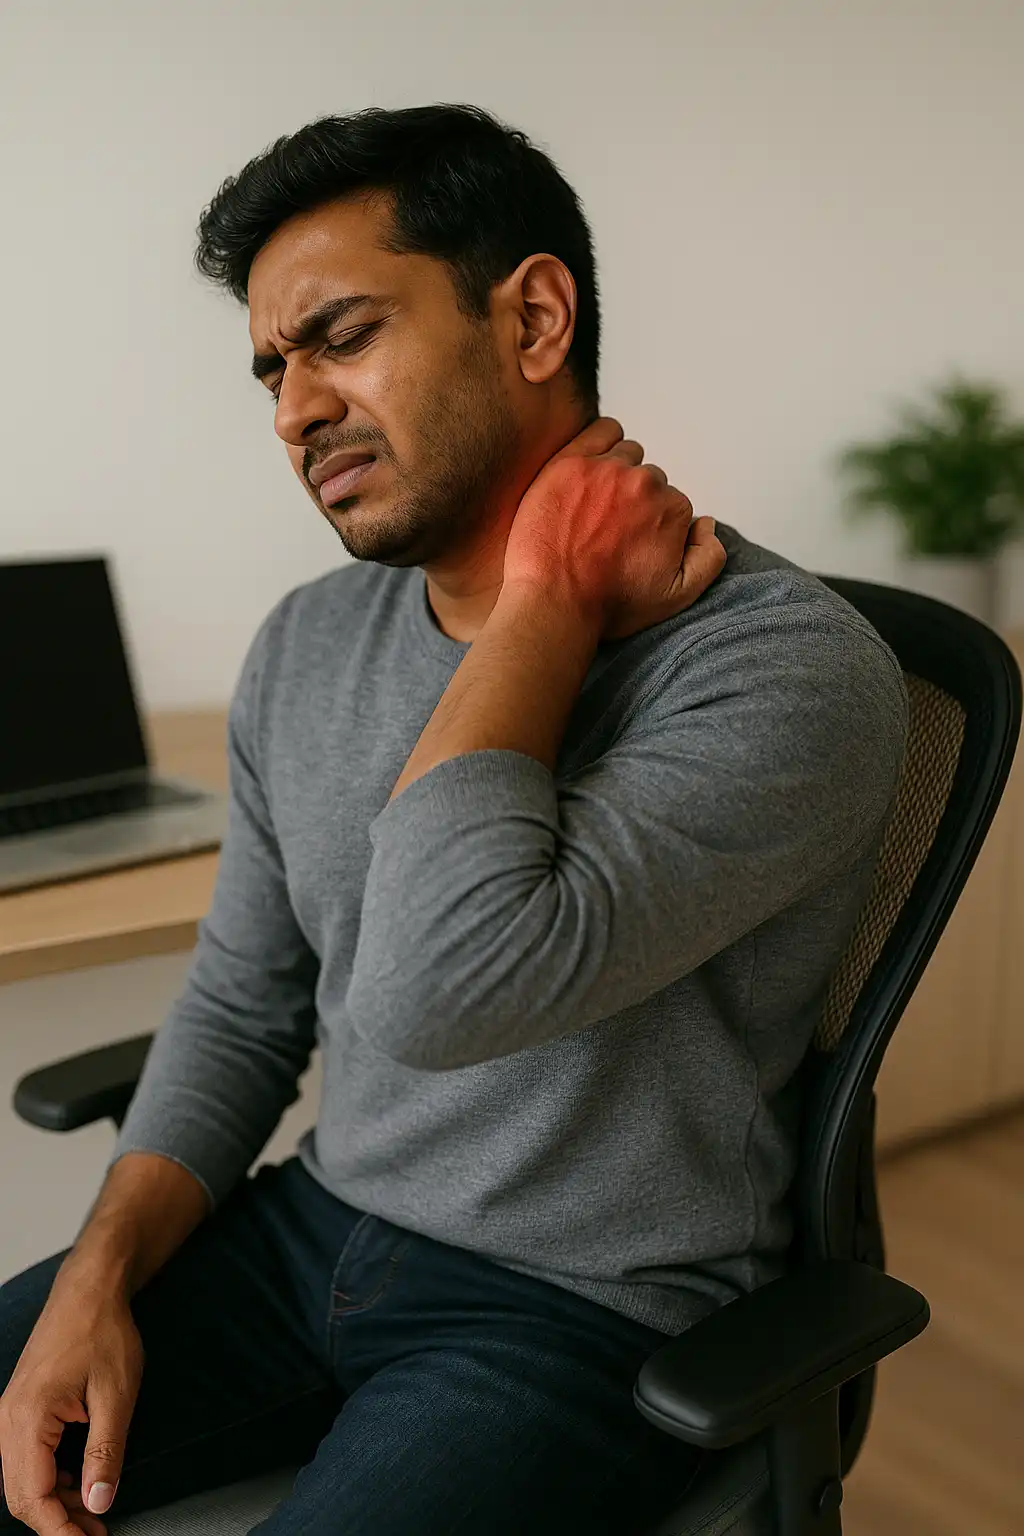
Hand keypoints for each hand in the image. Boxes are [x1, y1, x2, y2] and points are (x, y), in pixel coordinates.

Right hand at [0, 1268, 142, 1534]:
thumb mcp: (116, 1395)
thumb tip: (98, 1504)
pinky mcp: (23, 1410)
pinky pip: (28, 1459)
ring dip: (56, 1502)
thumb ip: (106, 1453)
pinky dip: (52, 1479)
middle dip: (57, 1522)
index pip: (32, 1496)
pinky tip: (81, 1484)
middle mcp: (9, 1420)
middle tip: (96, 1533)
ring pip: (23, 1480)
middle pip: (21, 1495)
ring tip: (94, 1514)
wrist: (91, 1289)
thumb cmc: (103, 1332)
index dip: (60, 1530)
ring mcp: (11, 1415)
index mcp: (27, 1418)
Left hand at [502, 416, 725, 640]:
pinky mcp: (570, 462)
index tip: (630, 542)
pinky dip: (603, 441)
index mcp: (672, 508)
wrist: (553, 603)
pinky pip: (600, 430)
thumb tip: (706, 522)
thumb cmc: (609, 603)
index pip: (671, 502)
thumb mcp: (677, 596)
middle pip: (649, 478)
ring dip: (618, 473)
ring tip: (595, 506)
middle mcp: (644, 482)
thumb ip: (709, 557)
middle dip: (635, 499)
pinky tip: (591, 467)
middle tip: (609, 528)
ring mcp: (605, 469)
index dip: (652, 523)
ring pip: (626, 454)